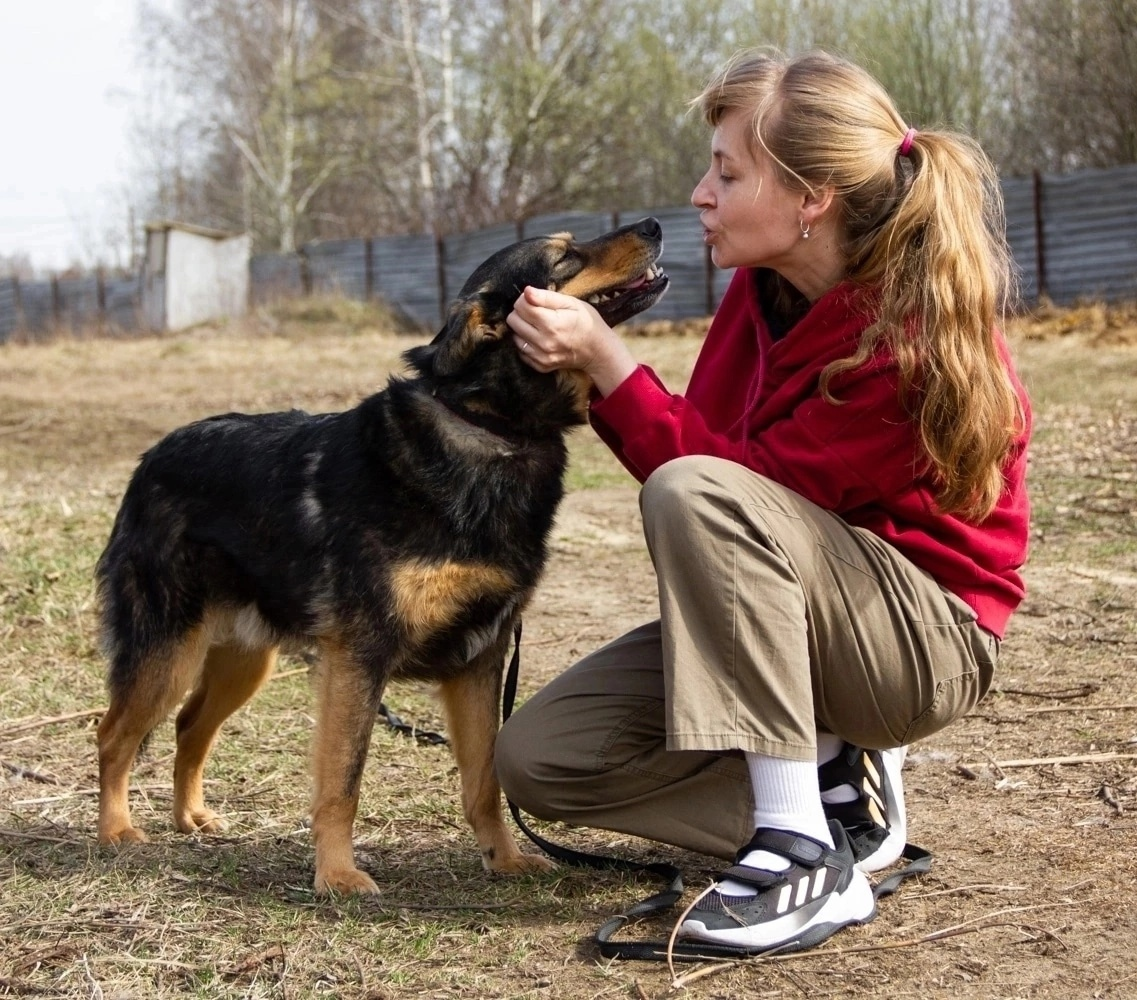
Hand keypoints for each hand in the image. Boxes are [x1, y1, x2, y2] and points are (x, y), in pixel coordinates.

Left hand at [506, 286, 636, 395]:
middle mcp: (544, 342)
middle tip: (536, 312)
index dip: (525, 299)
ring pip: (514, 336)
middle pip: (513, 321)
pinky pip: (521, 351)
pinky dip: (526, 343)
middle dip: (521, 312)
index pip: (521, 306)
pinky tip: (539, 338)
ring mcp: (541, 357)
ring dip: (522, 328)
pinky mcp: (540, 366)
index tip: (535, 300)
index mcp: (552, 324)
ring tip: (538, 326)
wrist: (598, 351)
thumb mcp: (572, 303)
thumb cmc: (587, 322)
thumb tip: (526, 291)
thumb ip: (547, 297)